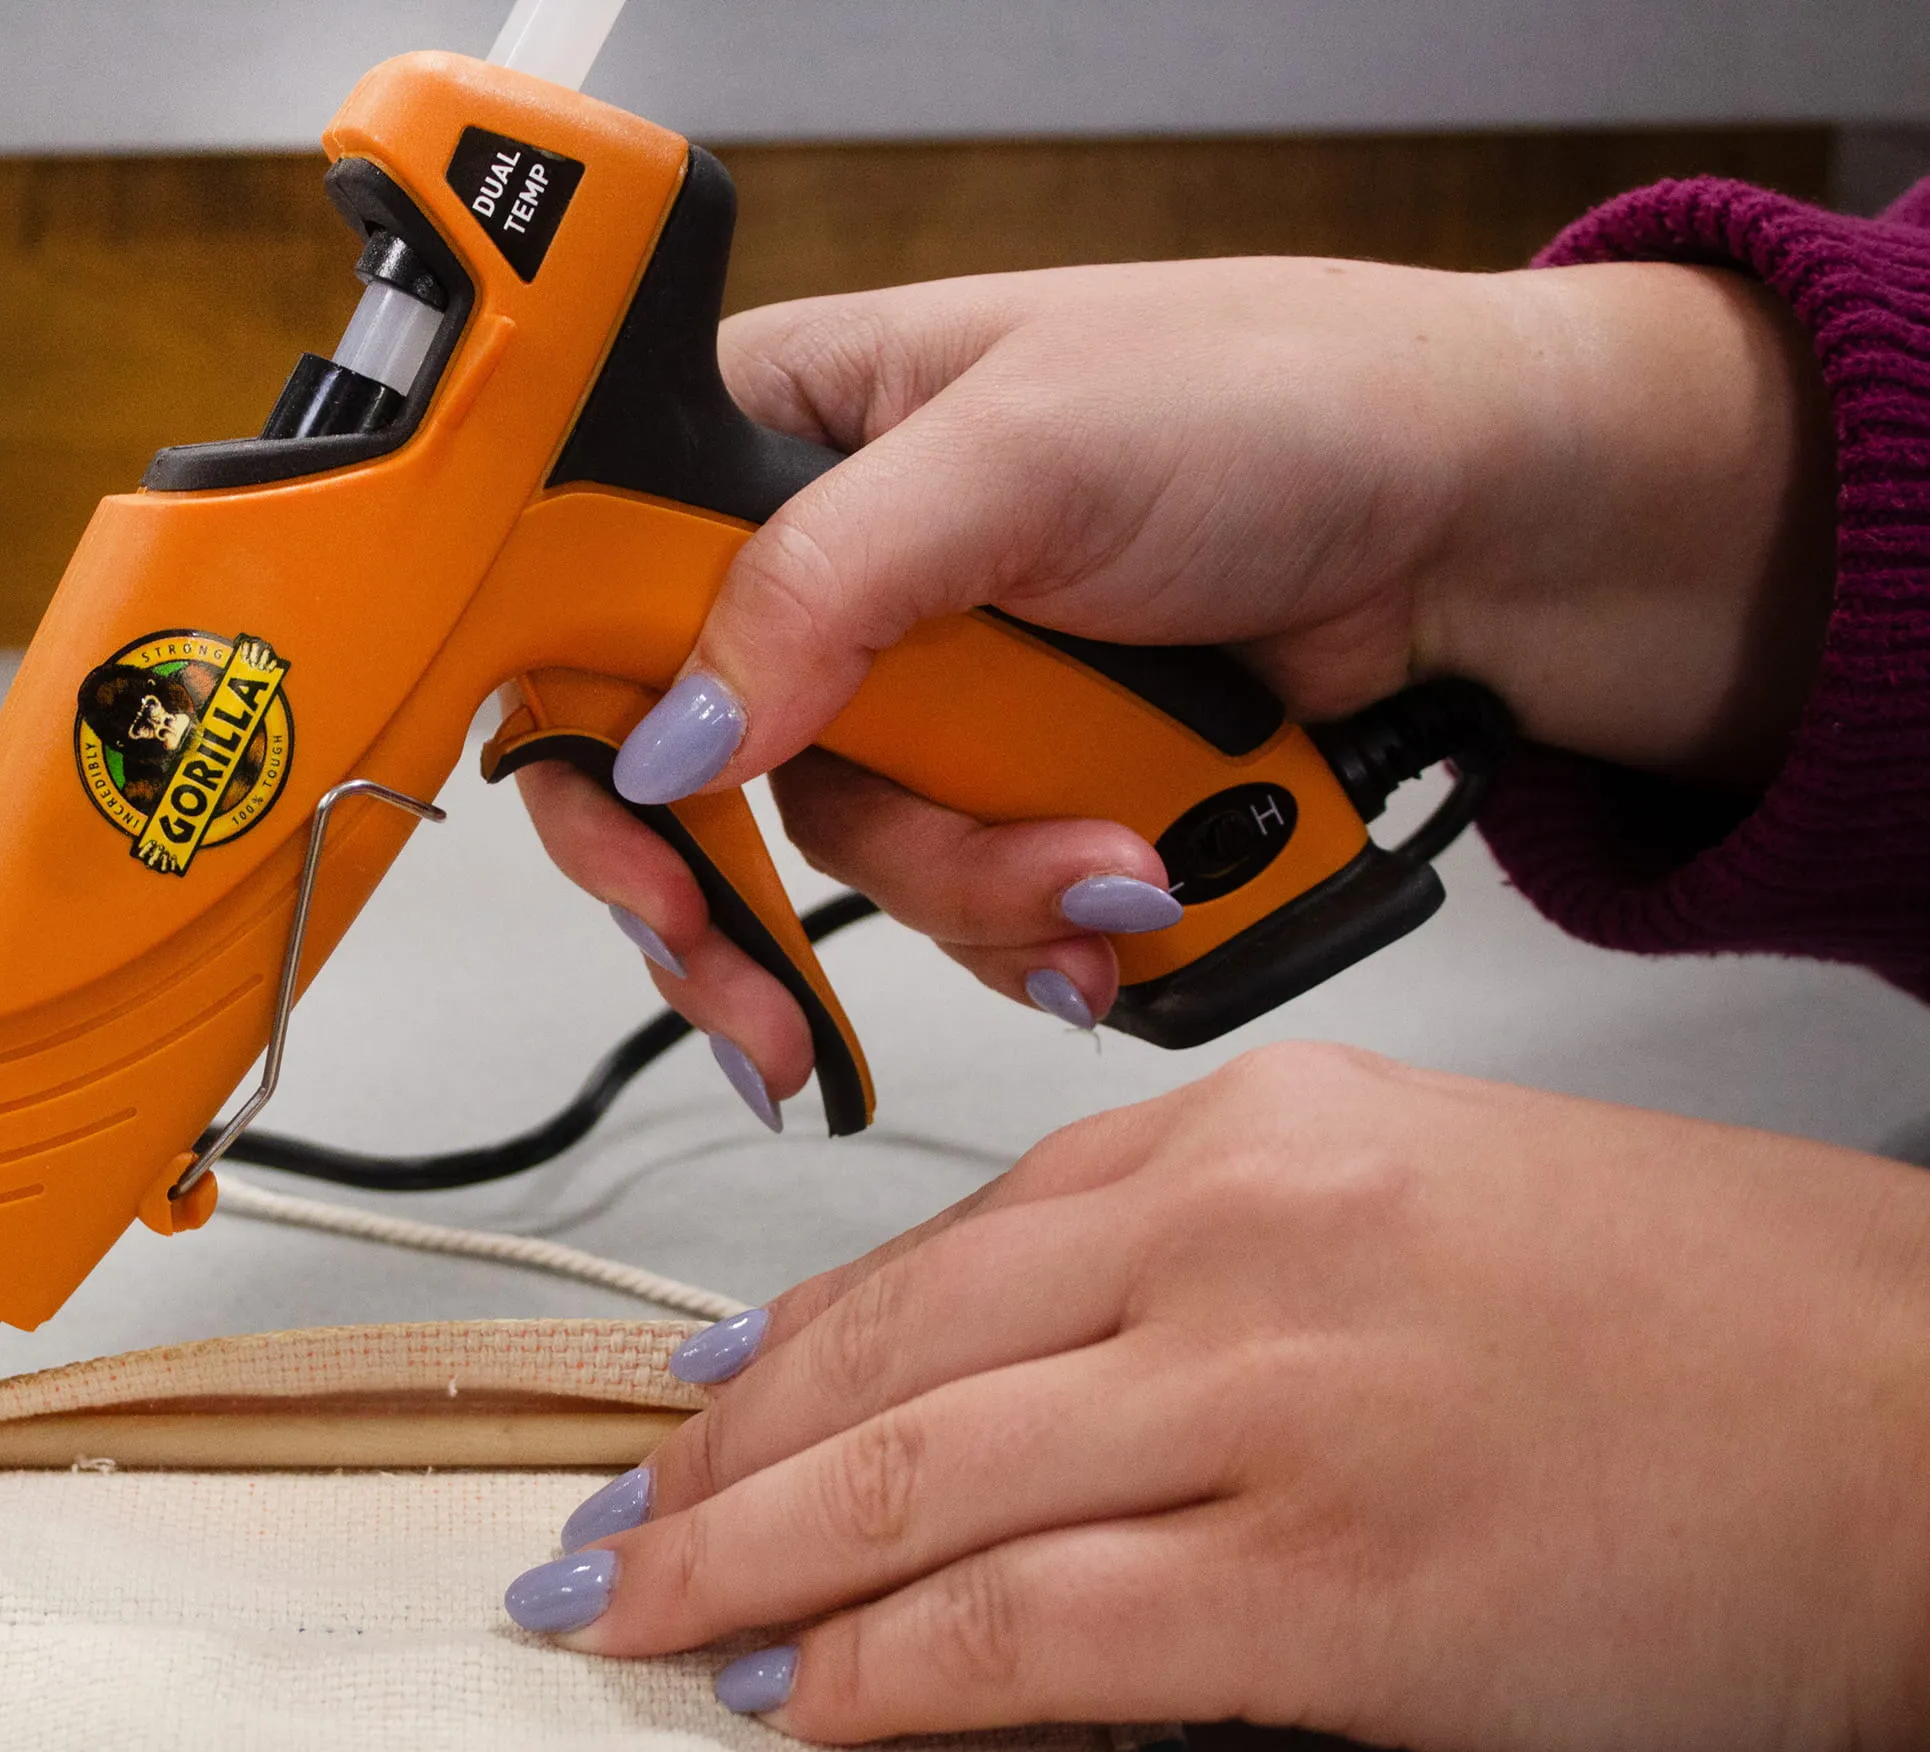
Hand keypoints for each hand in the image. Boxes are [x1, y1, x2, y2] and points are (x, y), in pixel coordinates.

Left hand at [505, 1044, 1929, 1751]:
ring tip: (636, 1619)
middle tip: (602, 1521)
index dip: (789, 1341)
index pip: (950, 1240)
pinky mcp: (1322, 1587)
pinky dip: (883, 1668)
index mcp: (1261, 1130)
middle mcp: (1237, 1241)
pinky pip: (1026, 1629)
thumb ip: (1219, 1258)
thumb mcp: (1437, 1200)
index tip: (698, 1401)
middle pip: (888, 1353)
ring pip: (914, 1485)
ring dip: (740, 1565)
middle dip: (709, 1455)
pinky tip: (804, 1693)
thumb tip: (1029, 1362)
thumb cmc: (1725, 1329)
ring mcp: (1268, 1407)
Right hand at [526, 256, 1835, 1094]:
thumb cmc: (1284, 402)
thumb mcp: (1029, 454)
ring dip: (972, 898)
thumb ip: (825, 583)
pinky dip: (1036, 931)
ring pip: (843, 864)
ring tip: (1116, 860)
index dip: (590, 748)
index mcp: (785, 427)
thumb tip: (671, 738)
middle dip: (758, 906)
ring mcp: (925, 688)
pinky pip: (961, 908)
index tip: (643, 867)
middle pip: (697, 777)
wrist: (1494, 528)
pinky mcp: (1017, 784)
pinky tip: (1119, 903)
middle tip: (773, 1016)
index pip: (597, 598)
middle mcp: (829, 565)